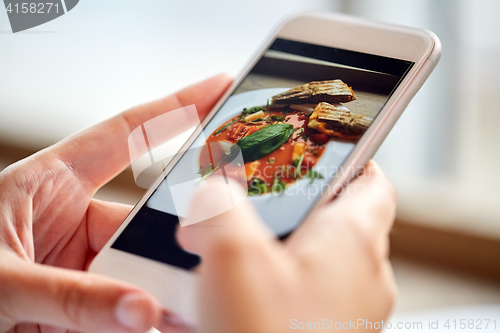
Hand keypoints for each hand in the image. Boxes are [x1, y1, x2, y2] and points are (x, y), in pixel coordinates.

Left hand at [0, 74, 232, 332]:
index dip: (177, 107)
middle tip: (205, 262)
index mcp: (50, 181)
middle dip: (174, 245)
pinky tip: (155, 325)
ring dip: (158, 294)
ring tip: (178, 312)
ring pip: (136, 272)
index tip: (219, 88)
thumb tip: (140, 311)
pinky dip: (141, 318)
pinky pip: (122, 306)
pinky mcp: (79, 299)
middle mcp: (71, 218)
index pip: (127, 134)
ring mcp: (77, 260)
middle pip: (141, 224)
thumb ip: (68, 296)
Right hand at [178, 161, 396, 332]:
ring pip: (310, 258)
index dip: (348, 157)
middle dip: (288, 204)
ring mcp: (345, 310)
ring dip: (271, 248)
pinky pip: (298, 294)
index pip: (372, 179)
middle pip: (333, 217)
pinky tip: (227, 295)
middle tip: (247, 199)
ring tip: (225, 247)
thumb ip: (219, 206)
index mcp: (352, 240)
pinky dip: (268, 284)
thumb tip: (212, 192)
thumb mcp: (231, 258)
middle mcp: (360, 275)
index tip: (315, 149)